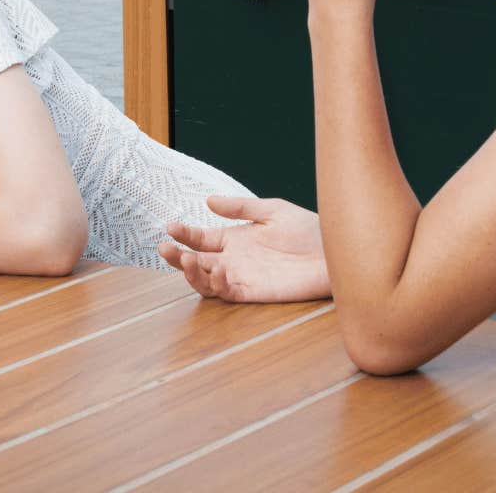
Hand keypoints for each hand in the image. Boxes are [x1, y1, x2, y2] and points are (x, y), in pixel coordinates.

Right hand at [159, 196, 330, 302]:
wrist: (331, 252)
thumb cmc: (306, 229)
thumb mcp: (271, 210)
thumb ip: (240, 208)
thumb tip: (208, 201)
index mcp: (234, 238)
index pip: (201, 238)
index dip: (184, 234)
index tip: (171, 226)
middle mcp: (232, 259)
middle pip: (196, 261)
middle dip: (177, 256)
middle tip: (164, 249)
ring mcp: (241, 277)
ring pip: (205, 281)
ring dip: (191, 273)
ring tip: (186, 260)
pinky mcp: (253, 292)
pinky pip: (227, 293)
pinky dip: (217, 284)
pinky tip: (219, 270)